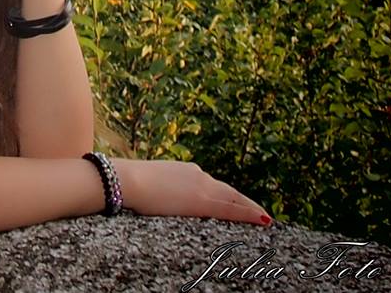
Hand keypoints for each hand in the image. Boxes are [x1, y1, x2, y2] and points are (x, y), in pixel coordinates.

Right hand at [113, 157, 271, 225]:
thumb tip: (159, 194)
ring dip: (250, 208)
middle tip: (259, 212)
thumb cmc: (128, 183)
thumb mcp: (150, 183)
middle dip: (244, 202)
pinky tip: (264, 220)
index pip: (212, 185)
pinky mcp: (202, 201)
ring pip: (234, 199)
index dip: (227, 195)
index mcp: (185, 170)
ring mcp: (202, 186)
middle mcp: (198, 175)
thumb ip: (162, 188)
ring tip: (264, 218)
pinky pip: (233, 209)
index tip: (235, 201)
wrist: (125, 180)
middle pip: (228, 191)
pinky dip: (250, 214)